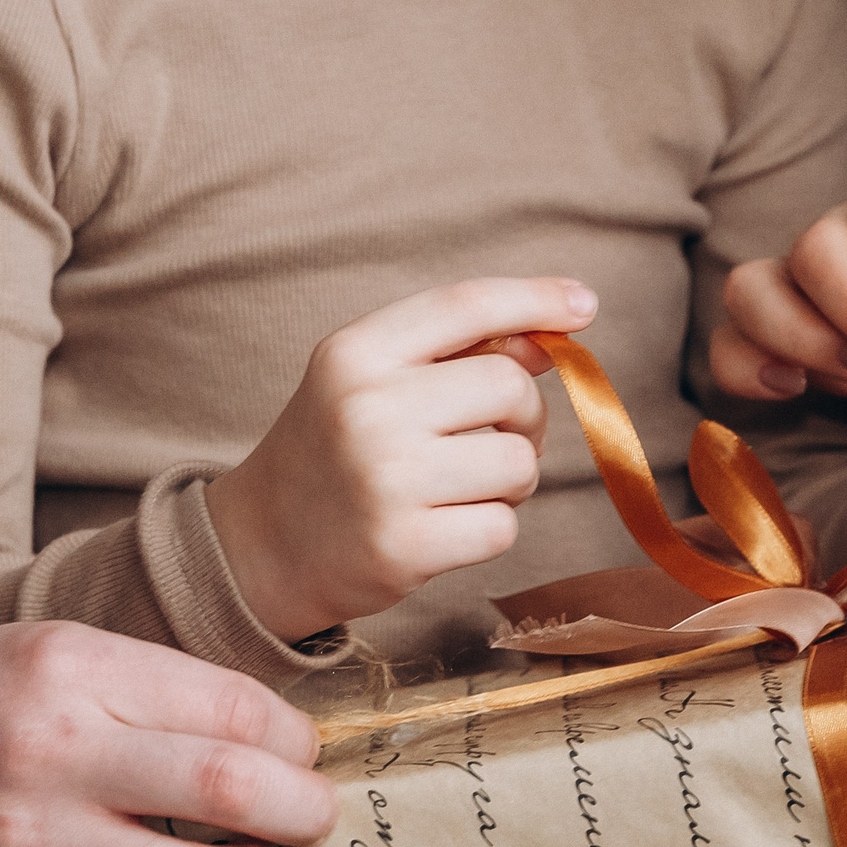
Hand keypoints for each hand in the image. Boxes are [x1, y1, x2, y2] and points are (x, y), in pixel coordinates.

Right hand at [0, 622, 338, 846]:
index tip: (299, 761)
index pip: (232, 706)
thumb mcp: (36, 656)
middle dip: (301, 814)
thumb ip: (141, 687)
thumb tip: (266, 736)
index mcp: (67, 671)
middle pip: (232, 791)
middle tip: (311, 823)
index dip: (292, 742)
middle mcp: (50, 754)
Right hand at [207, 277, 597, 640]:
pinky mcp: (404, 546)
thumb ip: (451, 352)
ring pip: (517, 463)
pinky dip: (489, 529)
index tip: (584, 304)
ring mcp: (385, 480)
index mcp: (354, 353)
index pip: (465, 305)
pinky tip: (444, 527)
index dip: (535, 300)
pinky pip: (502, 527)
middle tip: (491, 440)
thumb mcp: (369, 380)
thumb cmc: (336, 451)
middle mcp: (367, 408)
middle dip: (522, 417)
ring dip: (509, 481)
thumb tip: (547, 338)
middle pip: (510, 387)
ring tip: (460, 488)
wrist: (263, 545)